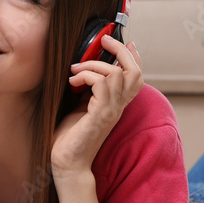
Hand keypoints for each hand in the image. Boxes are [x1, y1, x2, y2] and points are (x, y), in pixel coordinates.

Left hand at [51, 36, 142, 177]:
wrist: (67, 163)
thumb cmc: (71, 137)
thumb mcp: (81, 105)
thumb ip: (89, 89)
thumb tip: (85, 67)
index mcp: (116, 103)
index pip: (136, 76)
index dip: (134, 56)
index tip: (123, 41)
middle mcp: (118, 106)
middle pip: (134, 71)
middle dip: (121, 50)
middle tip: (104, 40)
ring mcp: (111, 111)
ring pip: (117, 74)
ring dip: (94, 63)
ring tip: (76, 69)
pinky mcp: (100, 115)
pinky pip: (101, 83)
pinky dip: (86, 75)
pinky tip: (73, 82)